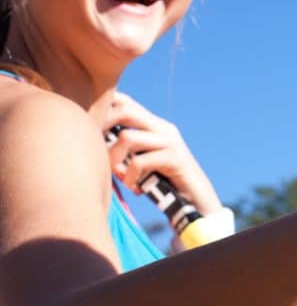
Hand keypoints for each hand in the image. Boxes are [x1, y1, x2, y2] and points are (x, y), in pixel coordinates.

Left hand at [102, 92, 221, 215]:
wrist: (198, 202)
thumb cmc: (164, 184)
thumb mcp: (142, 162)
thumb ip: (125, 151)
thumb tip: (94, 145)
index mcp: (154, 125)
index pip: (125, 102)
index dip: (103, 108)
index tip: (88, 129)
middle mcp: (163, 128)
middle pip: (125, 110)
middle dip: (103, 128)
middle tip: (97, 151)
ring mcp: (171, 142)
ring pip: (127, 136)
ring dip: (114, 159)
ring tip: (118, 176)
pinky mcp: (176, 159)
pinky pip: (140, 162)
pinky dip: (130, 177)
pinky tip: (134, 189)